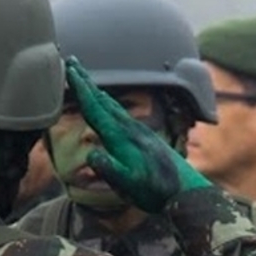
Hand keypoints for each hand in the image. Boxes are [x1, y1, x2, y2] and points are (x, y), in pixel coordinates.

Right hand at [65, 56, 211, 211]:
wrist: (186, 191)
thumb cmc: (155, 190)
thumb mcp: (128, 185)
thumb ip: (110, 170)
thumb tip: (92, 155)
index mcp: (121, 138)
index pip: (95, 108)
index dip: (81, 89)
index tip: (70, 70)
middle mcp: (129, 129)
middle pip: (103, 101)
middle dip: (86, 82)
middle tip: (73, 64)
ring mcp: (139, 132)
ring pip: (113, 106)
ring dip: (97, 93)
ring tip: (87, 83)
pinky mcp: (146, 138)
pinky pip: (121, 115)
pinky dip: (110, 106)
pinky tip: (111, 109)